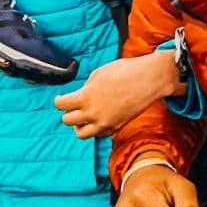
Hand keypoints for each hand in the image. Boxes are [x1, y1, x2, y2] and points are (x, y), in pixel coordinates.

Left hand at [57, 47, 182, 138]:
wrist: (148, 80)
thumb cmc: (123, 72)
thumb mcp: (97, 74)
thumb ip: (85, 88)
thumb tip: (79, 96)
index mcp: (85, 98)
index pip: (60, 105)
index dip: (59, 101)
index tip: (61, 99)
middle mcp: (92, 113)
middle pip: (67, 120)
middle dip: (68, 112)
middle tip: (73, 107)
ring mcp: (104, 123)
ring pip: (80, 134)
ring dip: (79, 125)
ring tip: (83, 118)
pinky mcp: (115, 128)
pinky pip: (98, 134)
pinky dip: (95, 129)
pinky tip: (98, 119)